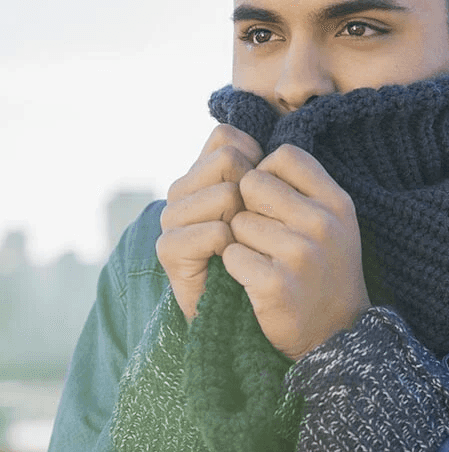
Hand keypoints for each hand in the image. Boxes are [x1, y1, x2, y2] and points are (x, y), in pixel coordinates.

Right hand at [156, 124, 263, 321]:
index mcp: (205, 172)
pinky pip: (214, 232)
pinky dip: (234, 250)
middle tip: (257, 227)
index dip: (257, 160)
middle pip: (228, 159)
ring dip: (247, 223)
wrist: (260, 314)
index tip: (266, 195)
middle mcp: (184, 189)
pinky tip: (235, 263)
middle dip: (254, 191)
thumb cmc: (275, 255)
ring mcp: (173, 217)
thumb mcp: (276, 205)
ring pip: (224, 193)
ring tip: (247, 247)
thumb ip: (266, 170)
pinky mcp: (169, 249)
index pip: (228, 137)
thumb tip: (266, 143)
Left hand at [223, 144, 370, 359]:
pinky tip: (256, 282)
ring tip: (266, 262)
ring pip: (238, 221)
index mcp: (336, 202)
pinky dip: (236, 268)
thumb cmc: (326, 270)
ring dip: (242, 242)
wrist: (335, 334)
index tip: (272, 200)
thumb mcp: (332, 222)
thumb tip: (254, 152)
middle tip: (265, 236)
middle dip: (249, 207)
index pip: (285, 155)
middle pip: (253, 183)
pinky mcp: (277, 284)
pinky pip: (232, 255)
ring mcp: (301, 253)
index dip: (268, 172)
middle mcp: (323, 223)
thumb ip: (304, 187)